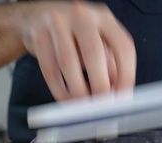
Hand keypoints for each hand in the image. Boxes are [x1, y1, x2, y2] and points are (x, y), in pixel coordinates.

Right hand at [16, 1, 135, 100]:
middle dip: (99, 85)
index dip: (126, 76)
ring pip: (68, 62)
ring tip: (82, 107)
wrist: (35, 18)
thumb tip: (115, 95)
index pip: (123, 47)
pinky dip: (59, 89)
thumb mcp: (97, 43)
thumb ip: (109, 65)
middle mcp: (82, 16)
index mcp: (104, 18)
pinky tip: (66, 100)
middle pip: (94, 53)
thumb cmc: (73, 36)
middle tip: (100, 107)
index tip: (122, 99)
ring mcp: (57, 22)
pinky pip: (50, 69)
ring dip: (77, 90)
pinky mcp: (38, 35)